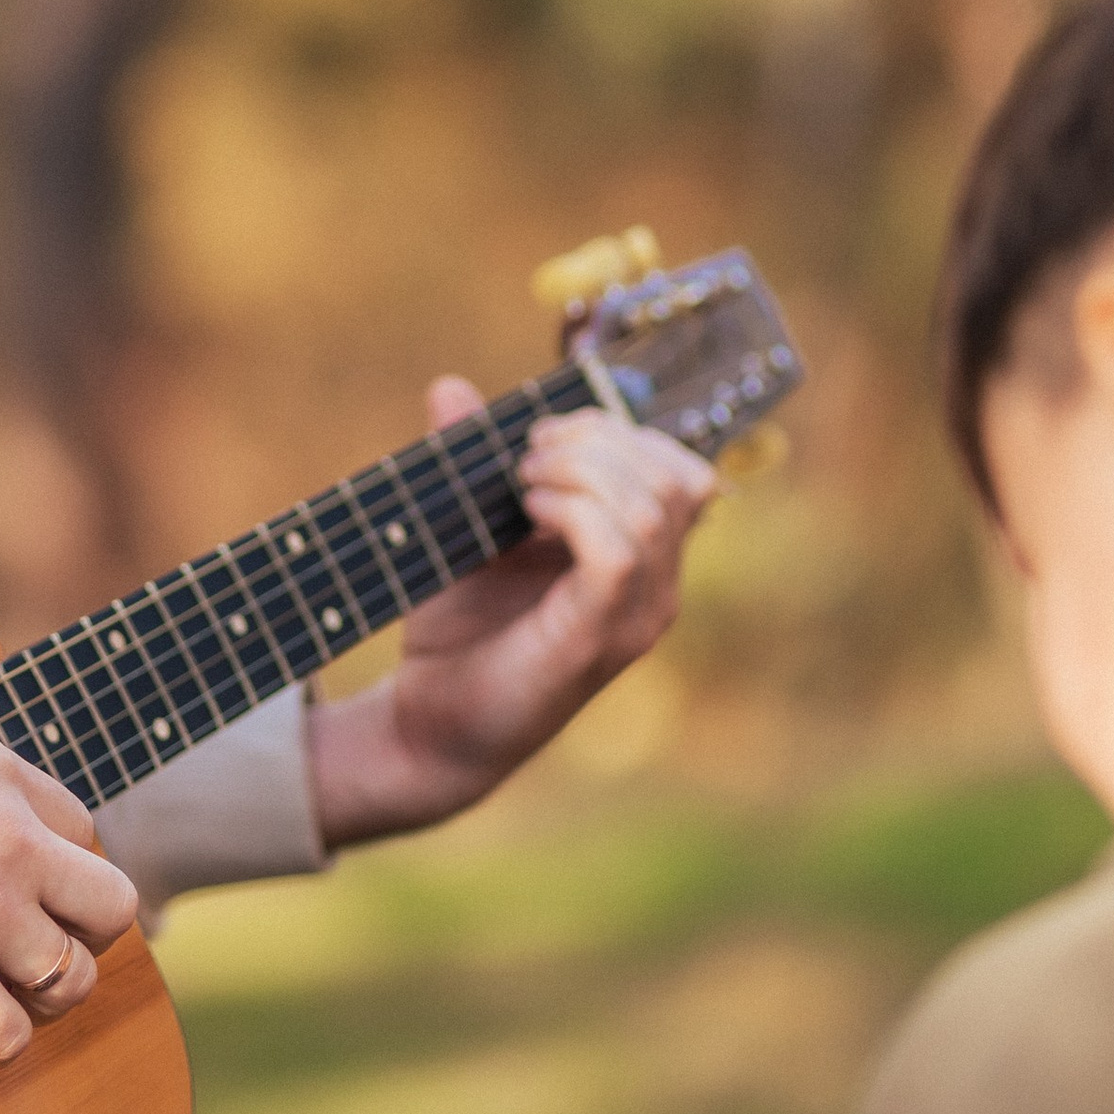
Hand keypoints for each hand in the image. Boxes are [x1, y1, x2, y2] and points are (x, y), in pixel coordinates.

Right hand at [0, 645, 139, 1071]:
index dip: (56, 875)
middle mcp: (14, 842)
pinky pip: (7, 1036)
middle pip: (109, 906)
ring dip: (38, 1004)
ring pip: (72, 979)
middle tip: (27, 958)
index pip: (81, 832)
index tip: (21, 898)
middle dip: (78, 940)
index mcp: (0, 776)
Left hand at [308, 379, 715, 843]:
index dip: (619, 432)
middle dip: (600, 442)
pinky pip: (619, 552)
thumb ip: (468, 459)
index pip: (683, 471)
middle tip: (527, 456)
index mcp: (643, 560)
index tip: (542, 436)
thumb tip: (449, 387)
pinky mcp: (600, 642)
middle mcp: (656, 589)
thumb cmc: (456, 634)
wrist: (430, 727)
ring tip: (521, 481)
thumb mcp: (466, 528)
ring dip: (582, 471)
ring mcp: (636, 618)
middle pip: (678, 477)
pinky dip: (574, 511)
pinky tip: (527, 513)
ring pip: (654, 508)